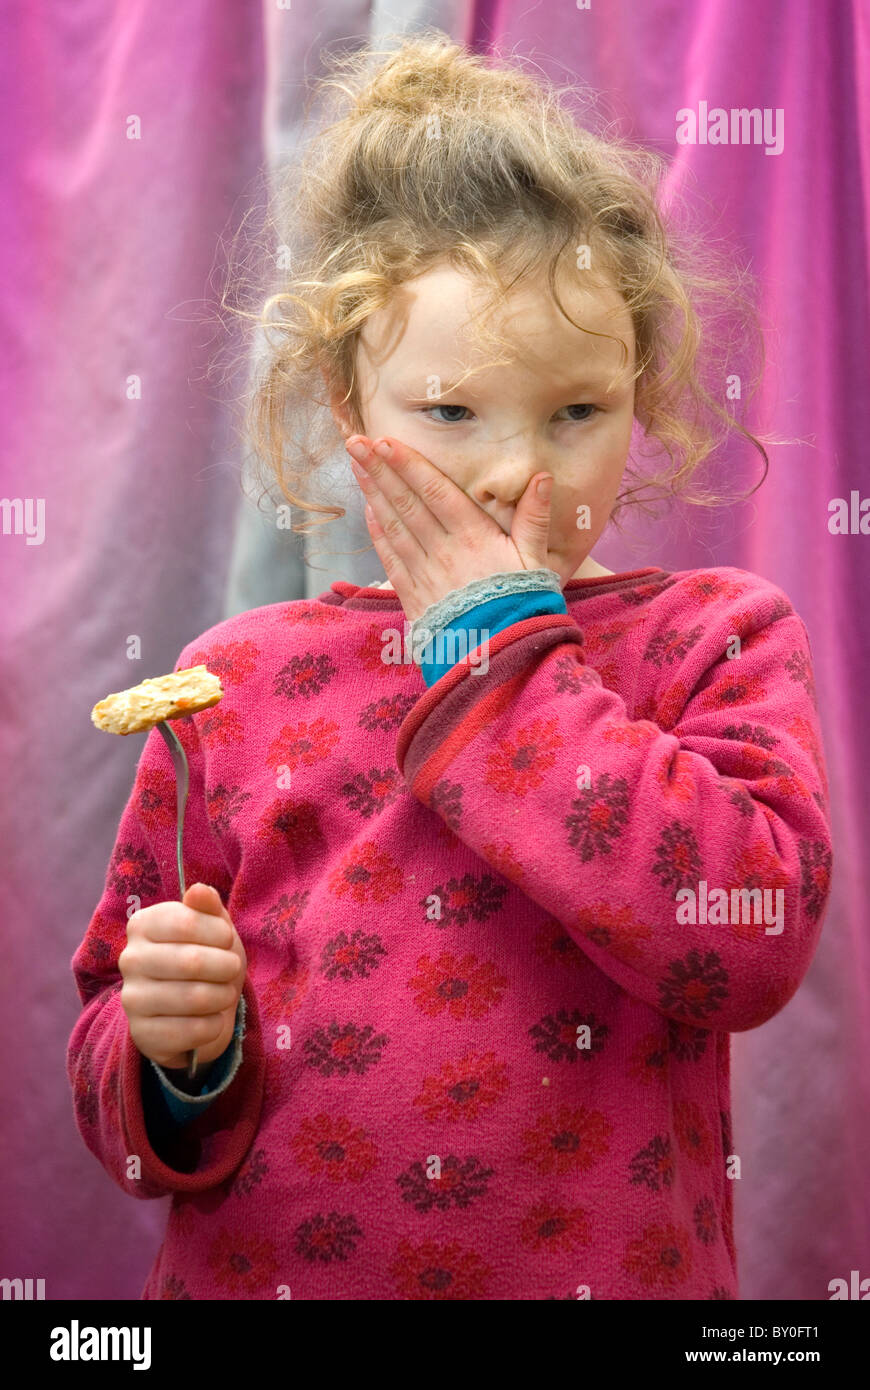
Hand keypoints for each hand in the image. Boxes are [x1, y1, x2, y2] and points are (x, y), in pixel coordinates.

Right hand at [119, 882, 245, 1070]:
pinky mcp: (142, 1034)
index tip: (226, 939)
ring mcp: (132, 999)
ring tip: (224, 993)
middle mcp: (130, 959)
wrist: (193, 1010)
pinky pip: (191, 1031)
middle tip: (231, 970)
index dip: (219, 933)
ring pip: (194, 998)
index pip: (187, 922)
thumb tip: (199, 890)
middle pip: (192, 962)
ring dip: (222, 996)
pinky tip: (211, 1019)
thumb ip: (208, 906)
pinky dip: (213, 1025)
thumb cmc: (206, 958)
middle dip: (226, 967)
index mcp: (142, 925)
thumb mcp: (213, 927)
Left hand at [346, 434, 567, 622]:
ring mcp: (425, 573)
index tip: (385, 441)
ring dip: (373, 494)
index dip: (409, 465)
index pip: (435, 492)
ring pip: (394, 525)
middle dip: (380, 470)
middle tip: (355, 442)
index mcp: (474, 538)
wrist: (500, 659)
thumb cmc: (524, 607)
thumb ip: (535, 518)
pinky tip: (368, 511)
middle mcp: (444, 551)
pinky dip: (377, 533)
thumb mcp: (537, 562)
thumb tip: (541, 477)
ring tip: (356, 465)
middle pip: (406, 503)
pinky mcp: (414, 596)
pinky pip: (391, 558)